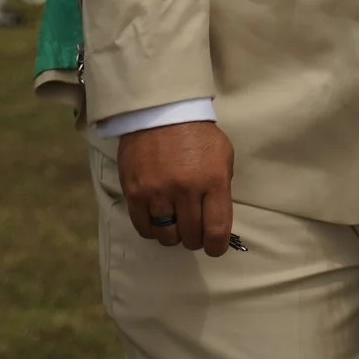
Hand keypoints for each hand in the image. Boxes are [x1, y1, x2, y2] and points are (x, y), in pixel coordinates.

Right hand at [117, 120, 235, 253]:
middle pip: (191, 236)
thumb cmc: (197, 134)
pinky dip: (152, 230)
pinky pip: (144, 228)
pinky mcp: (135, 192)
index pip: (216, 230)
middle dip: (195, 239)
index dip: (216, 247)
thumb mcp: (223, 156)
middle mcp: (186, 190)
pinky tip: (157, 221)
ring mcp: (158, 192)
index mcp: (213, 181)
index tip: (214, 247)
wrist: (161, 111)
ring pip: (166, 236)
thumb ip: (221, 188)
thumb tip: (216, 219)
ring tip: (175, 224)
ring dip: (173, 236)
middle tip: (194, 231)